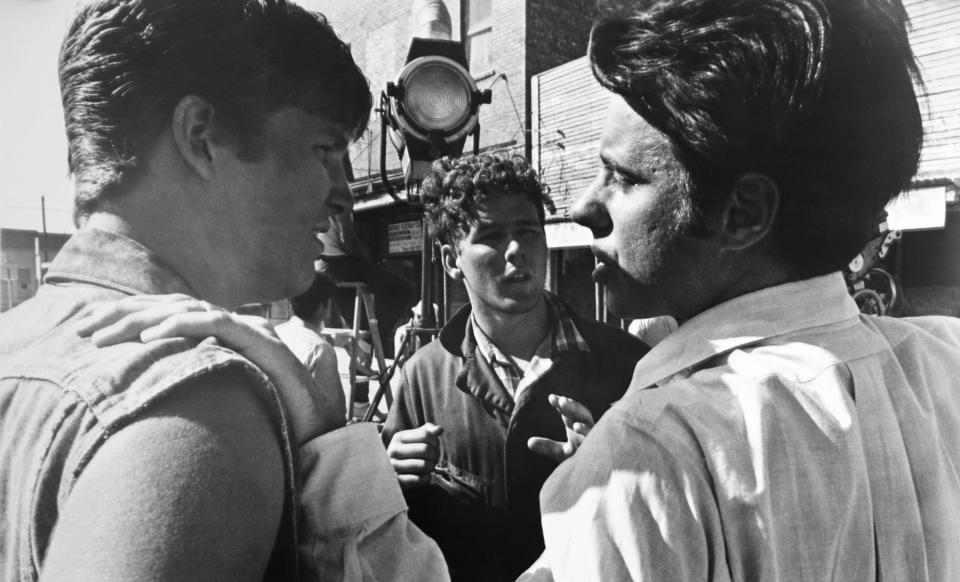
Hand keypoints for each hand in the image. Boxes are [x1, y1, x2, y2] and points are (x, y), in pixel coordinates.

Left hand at [74, 294, 345, 443]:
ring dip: (142, 319)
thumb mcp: (224, 399)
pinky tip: (152, 334)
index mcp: (223, 337)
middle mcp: (235, 326)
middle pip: (170, 307)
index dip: (130, 318)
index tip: (90, 332)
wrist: (320, 430)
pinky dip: (184, 324)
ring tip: (105, 334)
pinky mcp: (262, 344)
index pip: (170, 315)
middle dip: (123, 315)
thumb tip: (162, 385)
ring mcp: (250, 331)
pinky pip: (217, 324)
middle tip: (82, 329)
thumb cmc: (274, 420)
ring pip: (187, 311)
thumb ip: (199, 382)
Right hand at [386, 423, 443, 489]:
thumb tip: (440, 429)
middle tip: (435, 458)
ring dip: (432, 466)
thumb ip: (428, 431)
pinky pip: (417, 479)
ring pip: (423, 465)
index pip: (425, 434)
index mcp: (399, 437)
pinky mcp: (397, 481)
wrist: (392, 471)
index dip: (435, 440)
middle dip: (435, 454)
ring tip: (431, 467)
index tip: (436, 446)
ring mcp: (394, 466)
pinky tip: (426, 476)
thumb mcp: (416, 438)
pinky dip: (426, 478)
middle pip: (426, 449)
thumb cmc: (408, 451)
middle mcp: (394, 450)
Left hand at [527, 394, 593, 461]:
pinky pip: (595, 443)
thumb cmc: (575, 459)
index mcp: (576, 425)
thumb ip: (546, 446)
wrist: (589, 475)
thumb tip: (529, 442)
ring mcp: (593, 440)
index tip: (551, 398)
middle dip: (573, 408)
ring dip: (583, 424)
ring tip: (574, 424)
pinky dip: (586, 436)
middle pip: (582, 415)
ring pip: (590, 428)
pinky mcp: (597, 450)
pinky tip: (577, 431)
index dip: (562, 404)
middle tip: (562, 400)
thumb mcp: (559, 452)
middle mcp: (586, 430)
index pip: (569, 412)